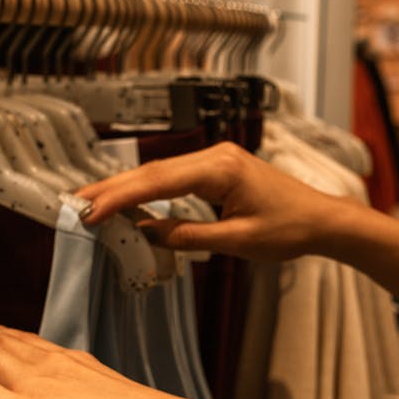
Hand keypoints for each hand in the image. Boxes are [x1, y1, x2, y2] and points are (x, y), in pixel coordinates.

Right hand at [76, 141, 349, 261]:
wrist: (322, 219)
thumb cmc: (290, 230)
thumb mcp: (238, 243)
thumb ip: (188, 237)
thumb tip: (146, 235)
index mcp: (221, 169)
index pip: (159, 182)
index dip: (121, 198)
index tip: (92, 212)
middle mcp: (215, 156)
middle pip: (152, 171)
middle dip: (112, 189)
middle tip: (76, 203)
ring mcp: (216, 159)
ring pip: (160, 173)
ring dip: (125, 188)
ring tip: (91, 202)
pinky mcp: (217, 169)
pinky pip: (174, 177)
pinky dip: (147, 190)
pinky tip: (128, 202)